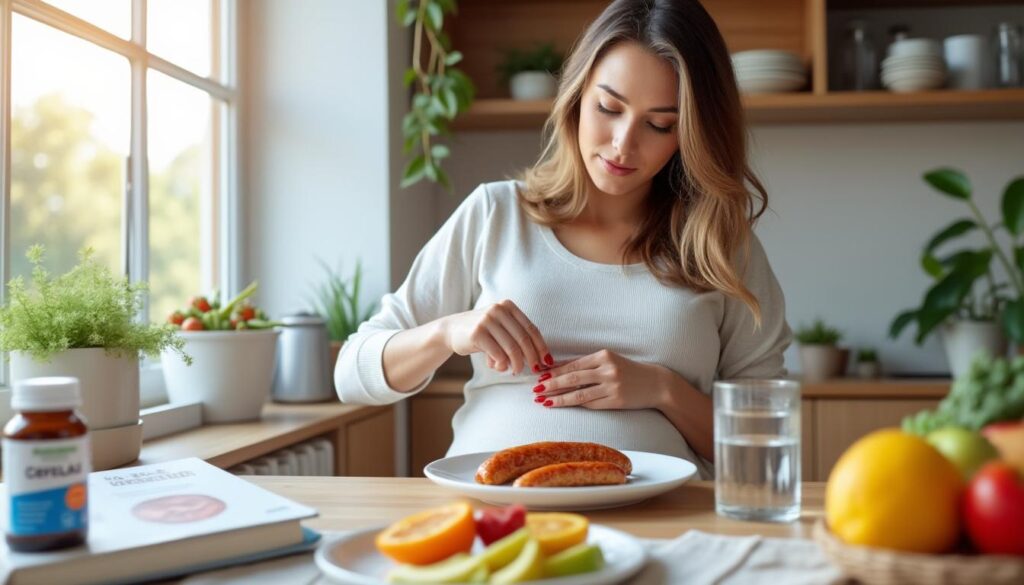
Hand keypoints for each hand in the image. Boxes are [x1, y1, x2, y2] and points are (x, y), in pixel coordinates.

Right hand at [440, 300, 552, 373]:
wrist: (452, 329)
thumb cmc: (482, 332)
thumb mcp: (501, 327)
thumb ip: (517, 336)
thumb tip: (540, 358)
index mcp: (508, 306)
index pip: (531, 328)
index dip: (541, 346)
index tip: (546, 361)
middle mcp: (498, 310)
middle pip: (523, 338)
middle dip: (532, 357)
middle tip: (535, 370)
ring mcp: (486, 320)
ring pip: (511, 348)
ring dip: (517, 364)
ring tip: (515, 371)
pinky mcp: (477, 333)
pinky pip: (497, 354)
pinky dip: (501, 364)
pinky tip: (498, 367)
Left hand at [532, 349, 667, 409]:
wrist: (656, 383)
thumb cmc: (628, 371)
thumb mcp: (608, 361)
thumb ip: (585, 365)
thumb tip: (556, 368)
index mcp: (603, 356)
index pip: (573, 364)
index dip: (554, 371)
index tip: (538, 376)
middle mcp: (607, 370)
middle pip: (573, 378)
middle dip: (551, 384)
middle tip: (535, 389)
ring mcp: (612, 386)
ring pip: (579, 394)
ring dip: (559, 398)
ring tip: (544, 401)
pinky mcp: (616, 401)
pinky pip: (591, 404)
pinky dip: (575, 405)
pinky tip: (562, 405)